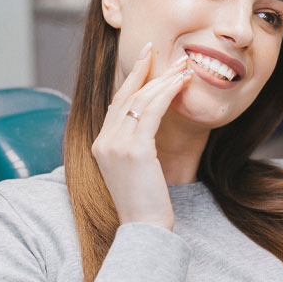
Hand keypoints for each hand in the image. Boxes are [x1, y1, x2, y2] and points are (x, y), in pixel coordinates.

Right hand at [91, 42, 192, 230]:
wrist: (145, 229)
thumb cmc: (145, 204)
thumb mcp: (133, 170)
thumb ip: (133, 146)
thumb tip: (146, 126)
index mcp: (100, 145)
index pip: (116, 104)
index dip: (131, 79)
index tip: (144, 58)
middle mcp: (104, 142)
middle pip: (126, 96)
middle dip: (146, 70)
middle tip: (163, 52)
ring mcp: (116, 146)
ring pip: (140, 100)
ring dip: (163, 80)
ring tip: (183, 67)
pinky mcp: (134, 151)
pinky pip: (152, 112)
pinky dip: (167, 93)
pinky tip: (181, 84)